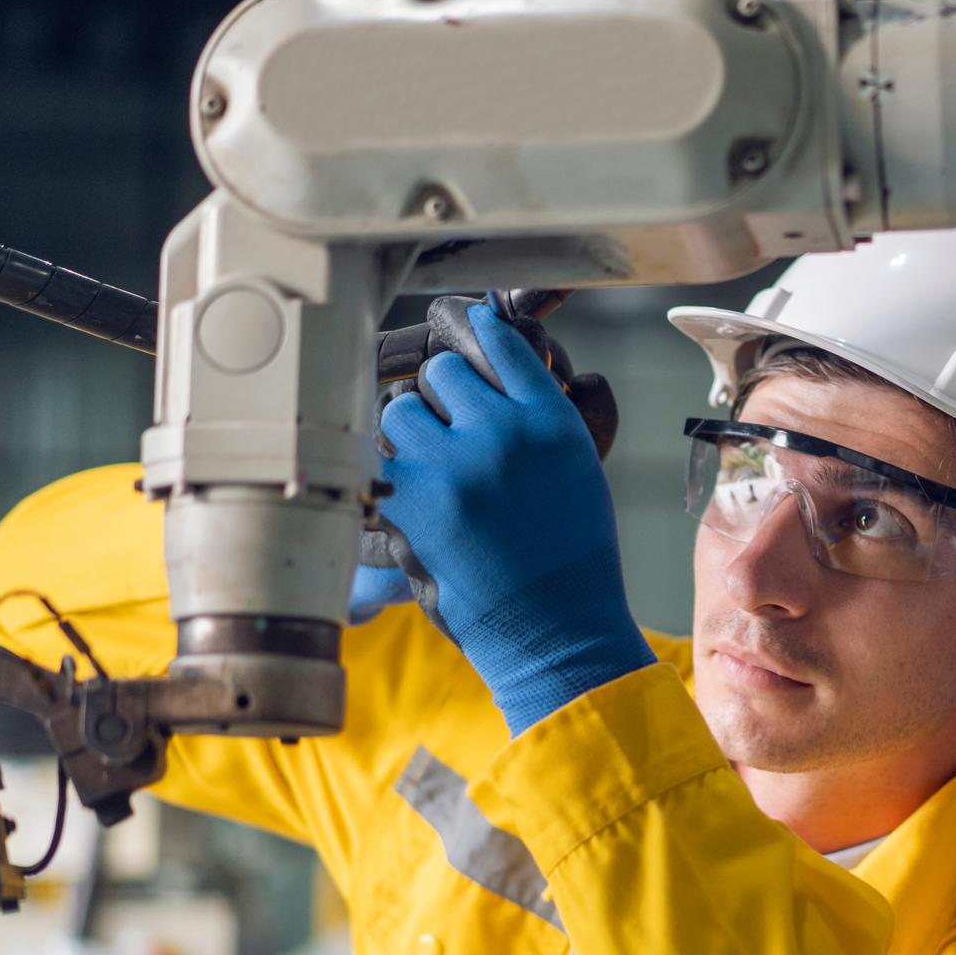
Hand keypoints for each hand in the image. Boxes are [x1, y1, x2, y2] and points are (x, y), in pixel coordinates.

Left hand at [358, 295, 617, 629]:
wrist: (553, 629)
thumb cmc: (571, 557)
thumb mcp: (577, 471)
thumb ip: (537, 420)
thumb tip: (489, 377)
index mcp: (551, 422)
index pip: (502, 343)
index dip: (479, 332)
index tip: (468, 325)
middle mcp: (502, 431)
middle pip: (441, 372)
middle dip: (442, 400)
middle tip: (453, 433)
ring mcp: (451, 464)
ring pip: (399, 409)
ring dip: (409, 435)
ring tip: (432, 472)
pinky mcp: (408, 500)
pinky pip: (379, 458)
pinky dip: (391, 476)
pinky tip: (413, 500)